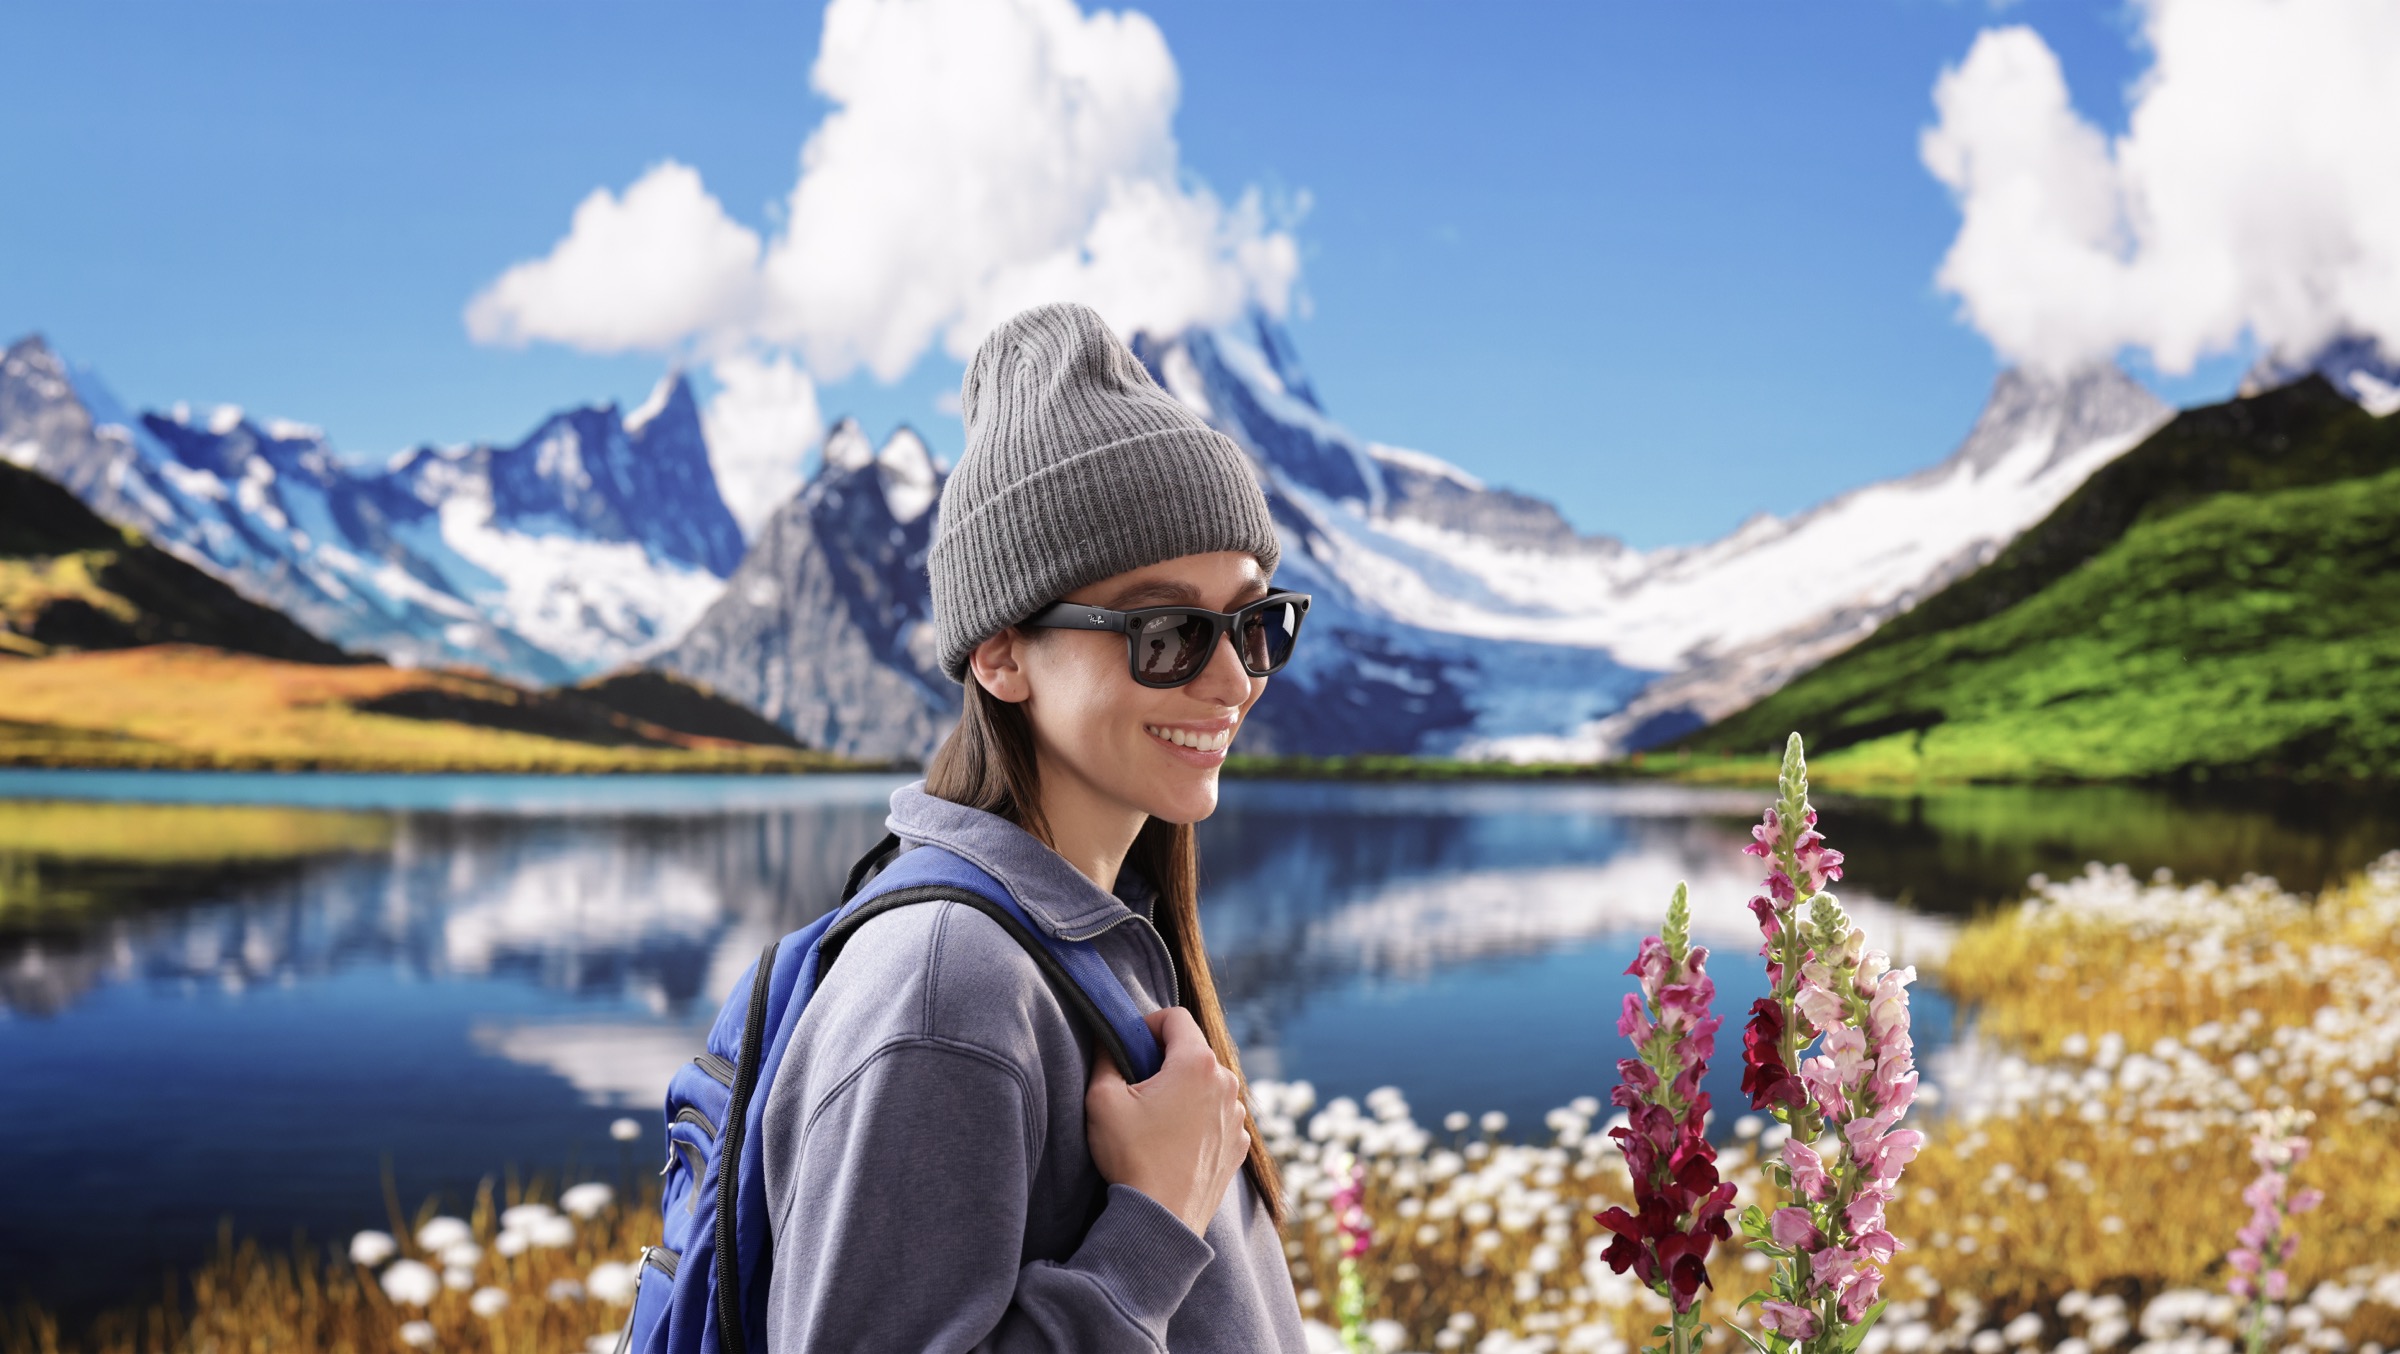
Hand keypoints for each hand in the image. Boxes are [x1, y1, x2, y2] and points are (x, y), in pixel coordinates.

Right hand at [1084, 1005, 1249, 1237]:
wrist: (1161, 1218)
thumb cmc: (1132, 1156)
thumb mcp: (1102, 1099)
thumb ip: (1105, 1057)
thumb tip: (1108, 1038)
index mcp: (1197, 1064)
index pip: (1175, 1018)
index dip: (1147, 1025)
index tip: (1129, 1047)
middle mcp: (1226, 1084)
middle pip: (1193, 1051)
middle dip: (1165, 1060)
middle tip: (1137, 1086)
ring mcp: (1236, 1117)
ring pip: (1207, 1084)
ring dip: (1184, 1090)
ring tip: (1156, 1119)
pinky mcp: (1239, 1144)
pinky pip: (1217, 1115)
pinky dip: (1198, 1119)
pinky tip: (1173, 1142)